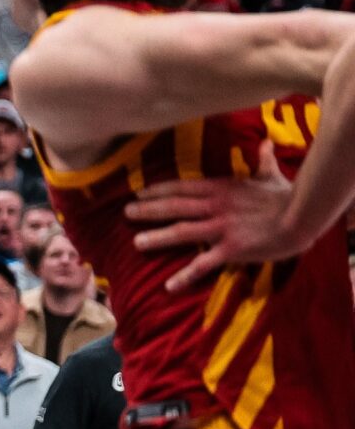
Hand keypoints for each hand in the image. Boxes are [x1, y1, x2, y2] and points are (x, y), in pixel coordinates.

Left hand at [127, 141, 305, 290]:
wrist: (301, 216)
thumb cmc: (287, 196)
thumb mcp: (270, 174)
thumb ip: (263, 160)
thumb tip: (267, 142)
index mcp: (221, 188)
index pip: (182, 187)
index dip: (158, 189)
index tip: (139, 191)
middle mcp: (214, 206)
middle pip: (174, 207)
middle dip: (148, 209)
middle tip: (126, 212)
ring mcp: (220, 228)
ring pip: (181, 232)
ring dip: (157, 237)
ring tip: (136, 242)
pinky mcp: (230, 249)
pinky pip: (203, 263)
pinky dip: (185, 276)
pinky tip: (169, 286)